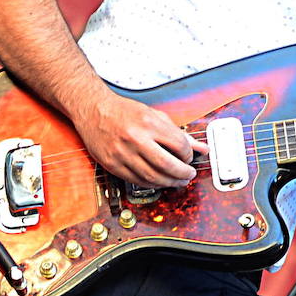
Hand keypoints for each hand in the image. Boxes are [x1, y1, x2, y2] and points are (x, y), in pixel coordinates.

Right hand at [73, 92, 205, 187]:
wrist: (93, 110)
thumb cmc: (123, 111)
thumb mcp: (154, 115)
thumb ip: (178, 133)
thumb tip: (201, 147)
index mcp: (148, 123)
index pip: (179, 145)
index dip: (189, 155)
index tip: (190, 157)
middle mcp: (135, 139)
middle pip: (167, 165)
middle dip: (183, 174)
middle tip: (189, 174)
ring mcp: (122, 153)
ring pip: (152, 177)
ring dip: (169, 182)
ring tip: (178, 181)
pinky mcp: (113, 165)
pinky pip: (137, 181)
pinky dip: (152, 184)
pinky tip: (159, 181)